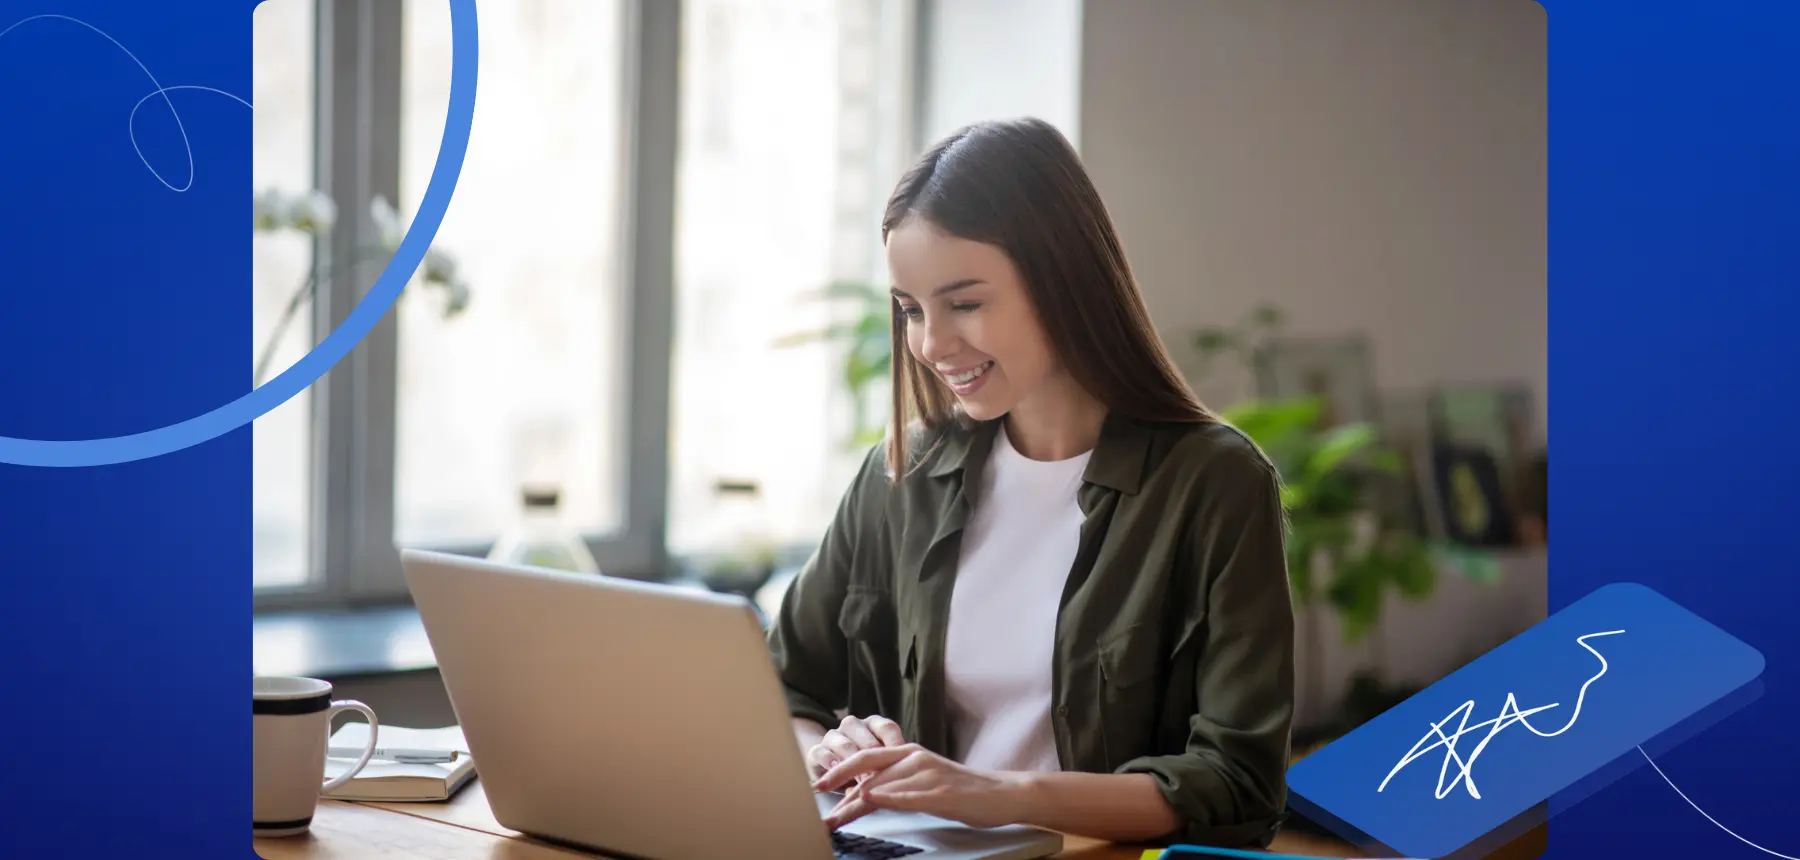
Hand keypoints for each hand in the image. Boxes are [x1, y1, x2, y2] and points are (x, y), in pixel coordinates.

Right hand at [804, 714, 906, 780]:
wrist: (831, 769)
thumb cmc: (866, 768)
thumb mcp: (882, 764)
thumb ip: (893, 764)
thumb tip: (909, 772)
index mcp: (873, 724)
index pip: (887, 728)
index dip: (895, 746)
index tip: (903, 764)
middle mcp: (853, 725)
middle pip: (866, 738)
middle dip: (875, 761)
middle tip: (883, 779)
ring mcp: (833, 736)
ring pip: (845, 745)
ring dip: (854, 766)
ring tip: (864, 783)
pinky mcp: (816, 750)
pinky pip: (823, 755)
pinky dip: (832, 766)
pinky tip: (839, 776)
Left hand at [813, 744, 1027, 830]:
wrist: (1001, 794)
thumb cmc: (962, 790)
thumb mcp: (925, 780)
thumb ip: (897, 782)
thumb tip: (865, 794)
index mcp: (910, 753)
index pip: (867, 758)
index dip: (840, 769)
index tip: (818, 783)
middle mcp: (915, 758)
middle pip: (867, 769)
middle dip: (837, 782)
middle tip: (813, 795)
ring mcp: (928, 774)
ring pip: (882, 785)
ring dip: (853, 803)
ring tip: (834, 818)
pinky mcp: (940, 792)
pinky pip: (907, 794)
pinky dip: (885, 798)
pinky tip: (868, 800)